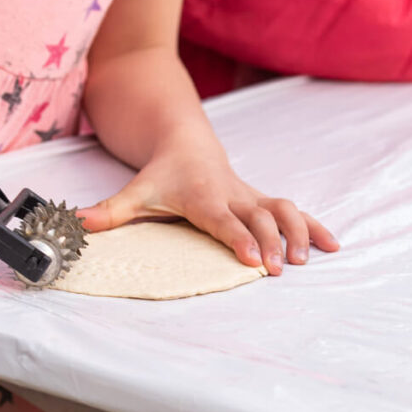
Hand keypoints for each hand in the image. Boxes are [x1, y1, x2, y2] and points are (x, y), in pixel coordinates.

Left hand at [77, 140, 339, 275]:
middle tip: (281, 269)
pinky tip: (333, 245)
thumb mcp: (135, 191)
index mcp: (202, 196)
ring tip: (309, 259)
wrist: (185, 142)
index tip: (252, 258)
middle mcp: (232, 195)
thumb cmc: (161, 174)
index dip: (238, 237)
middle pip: (258, 217)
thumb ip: (110, 210)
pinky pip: (294, 211)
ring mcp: (252, 196)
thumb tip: (78, 225)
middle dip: (272, 242)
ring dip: (298, 233)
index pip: (222, 219)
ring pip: (283, 209)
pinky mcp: (264, 199)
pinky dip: (314, 227)